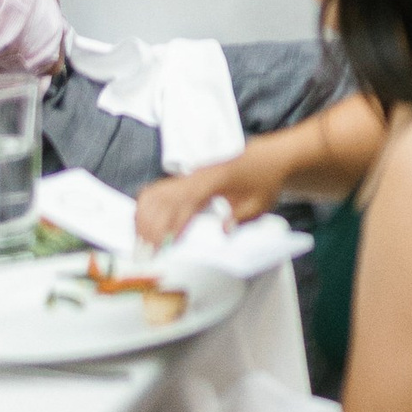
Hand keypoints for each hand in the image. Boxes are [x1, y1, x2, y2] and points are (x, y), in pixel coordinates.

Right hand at [136, 146, 278, 251]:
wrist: (271, 157)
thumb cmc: (265, 180)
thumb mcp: (260, 202)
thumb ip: (241, 217)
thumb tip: (223, 231)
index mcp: (213, 180)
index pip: (184, 203)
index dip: (171, 226)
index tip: (160, 247)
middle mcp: (196, 175)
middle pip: (162, 199)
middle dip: (150, 227)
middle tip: (144, 254)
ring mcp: (189, 176)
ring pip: (155, 193)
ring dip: (144, 218)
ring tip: (141, 244)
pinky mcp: (187, 179)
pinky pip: (158, 190)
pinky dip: (146, 208)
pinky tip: (143, 226)